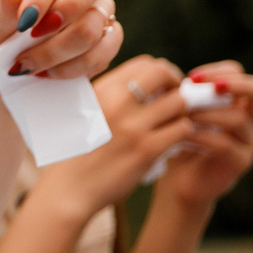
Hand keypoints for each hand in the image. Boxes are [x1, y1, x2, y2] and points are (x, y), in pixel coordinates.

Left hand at [0, 0, 119, 77]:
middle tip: (35, 35)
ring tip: (28, 65)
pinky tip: (49, 73)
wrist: (12, 74)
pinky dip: (74, 67)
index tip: (23, 23)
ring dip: (57, 51)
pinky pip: (106, 49)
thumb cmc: (2, 38)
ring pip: (95, 23)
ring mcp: (101, 8)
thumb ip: (4, 5)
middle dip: (66, 10)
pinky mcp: (110, 37)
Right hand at [32, 57, 193, 218]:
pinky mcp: (148, 150)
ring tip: (174, 122)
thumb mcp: (82, 114)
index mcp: (101, 91)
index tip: (161, 88)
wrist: (68, 189)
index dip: (160, 73)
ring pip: (179, 102)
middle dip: (175, 84)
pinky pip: (182, 129)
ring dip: (182, 111)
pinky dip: (184, 132)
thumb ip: (109, 96)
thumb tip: (140, 83)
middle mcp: (117, 103)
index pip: (144, 63)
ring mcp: (134, 126)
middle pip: (163, 73)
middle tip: (174, 99)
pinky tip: (174, 141)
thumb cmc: (76, 152)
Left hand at [159, 62, 252, 208]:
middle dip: (237, 84)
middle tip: (206, 87)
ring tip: (184, 116)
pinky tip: (183, 135)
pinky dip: (201, 136)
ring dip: (207, 113)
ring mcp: (248, 141)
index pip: (239, 74)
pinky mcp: (240, 162)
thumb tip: (177, 76)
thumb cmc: (178, 139)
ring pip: (239, 118)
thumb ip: (186, 95)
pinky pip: (226, 143)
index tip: (191, 78)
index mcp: (236, 101)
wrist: (177, 179)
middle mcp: (250, 119)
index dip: (218, 71)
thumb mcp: (181, 112)